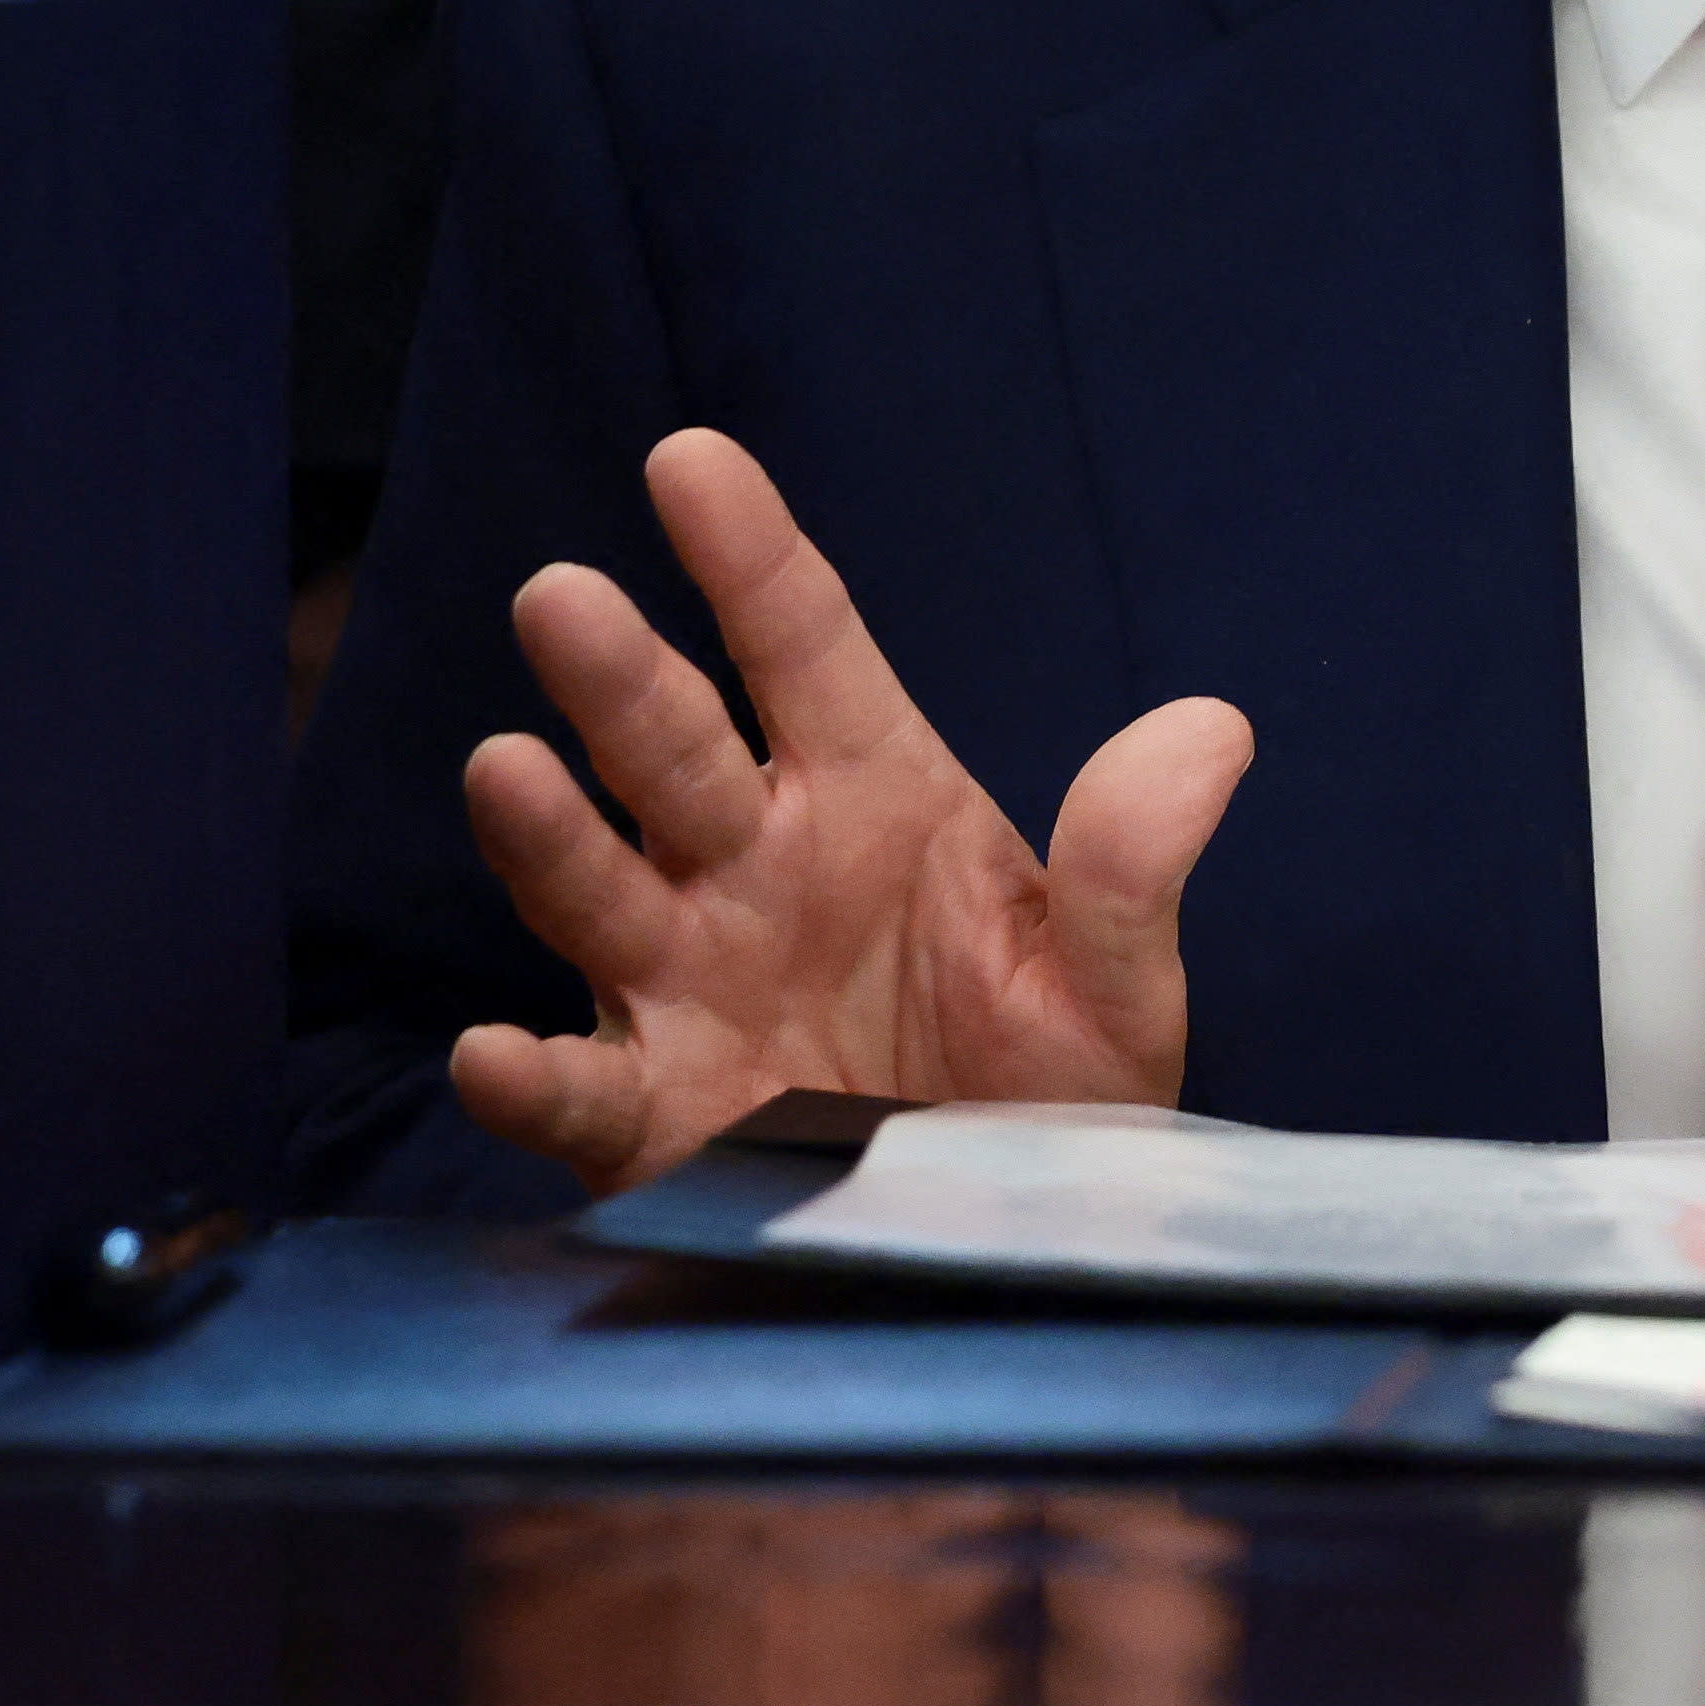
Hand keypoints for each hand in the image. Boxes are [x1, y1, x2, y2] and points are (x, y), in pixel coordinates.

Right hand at [446, 427, 1253, 1195]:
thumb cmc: (1055, 1093)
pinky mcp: (660, 1118)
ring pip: (597, 890)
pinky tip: (491, 1053)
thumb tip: (1213, 732)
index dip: (748, 555)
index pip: (800, 648)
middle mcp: (755, 870)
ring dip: (546, 832)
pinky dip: (531, 1079)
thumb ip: (1131, 864)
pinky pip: (584, 1092)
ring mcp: (692, 986)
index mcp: (870, 798)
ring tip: (506, 766)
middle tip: (562, 595)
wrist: (1018, 1246)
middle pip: (673, 751)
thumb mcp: (1114, 984)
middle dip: (617, 678)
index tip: (690, 459)